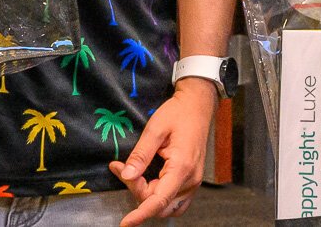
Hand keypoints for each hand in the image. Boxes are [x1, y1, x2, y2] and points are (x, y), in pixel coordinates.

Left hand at [109, 80, 215, 224]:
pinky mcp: (192, 180)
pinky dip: (159, 197)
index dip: (140, 214)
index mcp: (182, 167)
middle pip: (160, 203)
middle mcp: (191, 179)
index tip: (125, 223)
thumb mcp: (155, 129)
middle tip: (122, 168)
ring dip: (148, 197)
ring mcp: (194, 181)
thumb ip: (140, 154)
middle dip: (138, 193)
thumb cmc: (177, 113)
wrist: (198, 105)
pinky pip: (175, 200)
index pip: (159, 200)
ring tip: (135, 174)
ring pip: (168, 206)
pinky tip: (148, 181)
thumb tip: (125, 175)